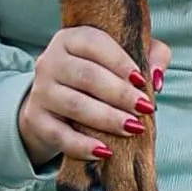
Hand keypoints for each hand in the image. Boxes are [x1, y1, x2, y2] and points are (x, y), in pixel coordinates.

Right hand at [16, 26, 170, 174]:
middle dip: (120, 94)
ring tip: (133, 128)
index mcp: (71, 39)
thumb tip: (156, 80)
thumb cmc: (100, 75)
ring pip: (74, 104)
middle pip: (86, 75)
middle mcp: (50, 61)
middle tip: (145, 108)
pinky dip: (81, 145)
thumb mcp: (125, 57)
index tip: (142, 82)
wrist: (55, 103)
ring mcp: (40, 91)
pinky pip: (58, 134)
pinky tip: (105, 152)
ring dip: (106, 118)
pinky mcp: (35, 119)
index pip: (94, 43)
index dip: (120, 62)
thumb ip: (151, 55)